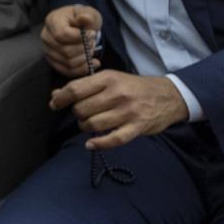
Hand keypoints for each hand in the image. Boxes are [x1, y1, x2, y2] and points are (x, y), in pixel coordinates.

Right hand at [40, 4, 102, 76]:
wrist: (77, 26)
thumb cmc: (82, 18)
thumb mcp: (88, 12)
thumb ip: (88, 15)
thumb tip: (85, 19)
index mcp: (52, 21)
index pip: (61, 34)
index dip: (79, 37)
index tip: (92, 33)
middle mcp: (46, 37)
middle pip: (65, 50)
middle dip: (85, 48)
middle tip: (94, 42)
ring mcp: (48, 51)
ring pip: (68, 62)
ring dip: (85, 58)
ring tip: (92, 50)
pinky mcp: (54, 62)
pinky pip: (68, 71)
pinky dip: (83, 69)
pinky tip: (93, 62)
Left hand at [49, 71, 187, 149]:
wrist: (168, 95)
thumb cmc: (133, 87)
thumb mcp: (110, 80)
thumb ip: (84, 87)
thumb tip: (56, 95)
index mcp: (109, 78)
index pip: (75, 89)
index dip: (60, 98)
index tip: (54, 103)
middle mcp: (118, 94)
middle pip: (82, 109)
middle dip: (77, 114)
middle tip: (84, 113)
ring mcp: (128, 112)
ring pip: (93, 124)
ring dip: (85, 127)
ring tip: (90, 124)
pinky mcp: (137, 127)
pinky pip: (113, 140)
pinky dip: (99, 144)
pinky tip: (91, 145)